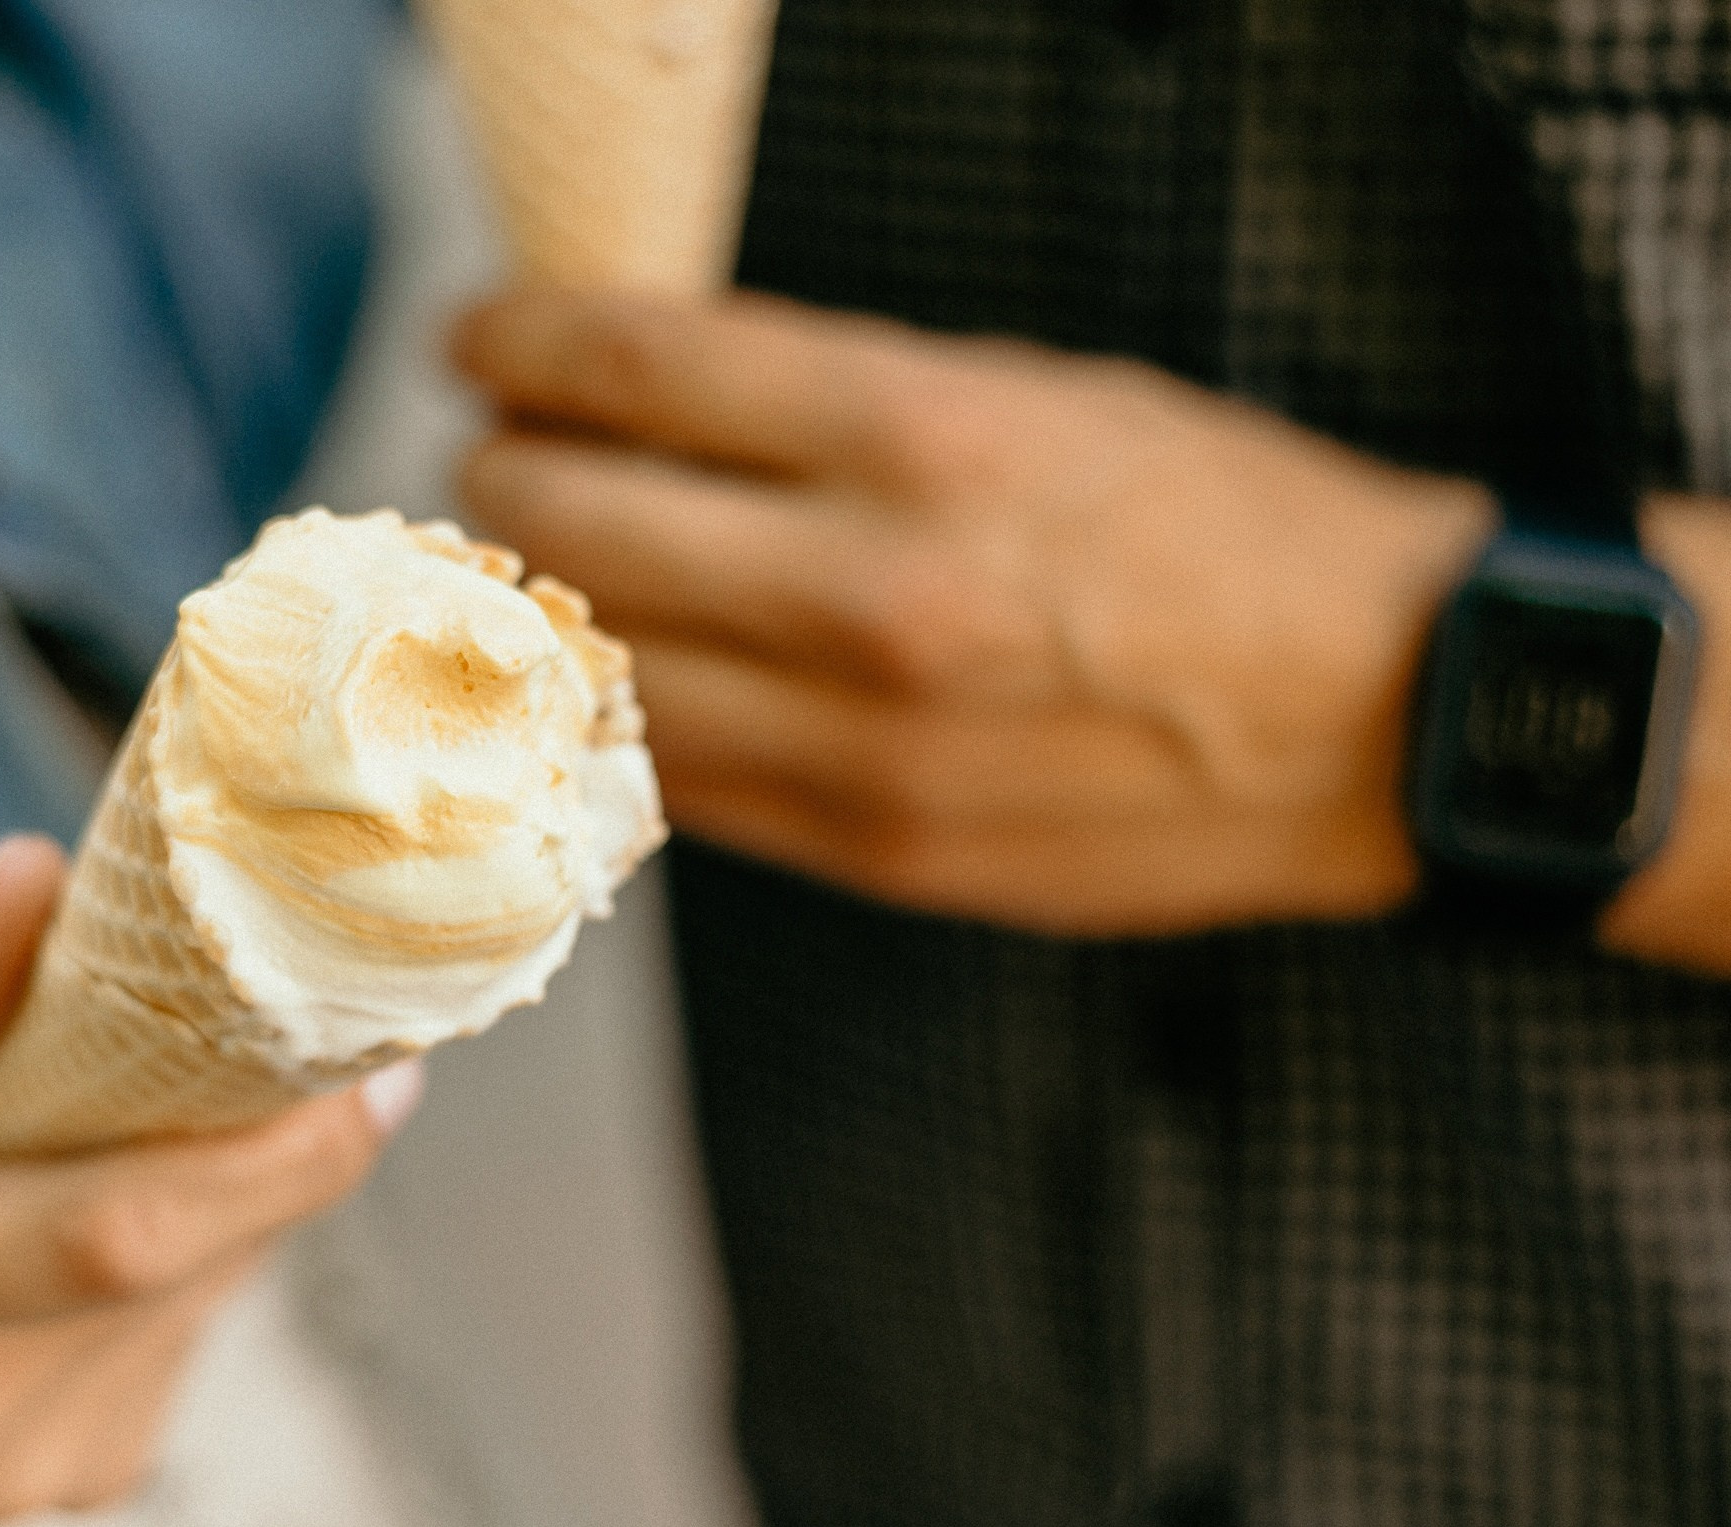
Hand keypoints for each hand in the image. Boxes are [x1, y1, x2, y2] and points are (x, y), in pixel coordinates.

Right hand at [0, 835, 424, 1526]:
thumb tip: (36, 875)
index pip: (108, 1239)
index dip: (268, 1159)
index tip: (379, 1068)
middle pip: (180, 1256)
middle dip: (257, 1133)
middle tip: (280, 1018)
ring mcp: (14, 1477)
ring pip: (206, 1287)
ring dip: (223, 1182)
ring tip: (139, 1108)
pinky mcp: (73, 1482)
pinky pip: (191, 1323)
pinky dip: (193, 1238)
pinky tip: (110, 1190)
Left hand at [452, 288, 1497, 934]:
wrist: (1386, 720)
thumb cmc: (1221, 529)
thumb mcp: (1034, 394)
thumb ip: (824, 402)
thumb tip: (637, 396)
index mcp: (926, 436)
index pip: (634, 365)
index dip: (519, 339)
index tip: (479, 336)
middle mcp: (875, 595)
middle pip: (571, 526)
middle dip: (497, 475)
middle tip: (493, 455)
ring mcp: (864, 746)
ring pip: (594, 676)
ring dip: (528, 615)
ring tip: (526, 574)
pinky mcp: (871, 851)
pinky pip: (673, 782)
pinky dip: (617, 720)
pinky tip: (614, 676)